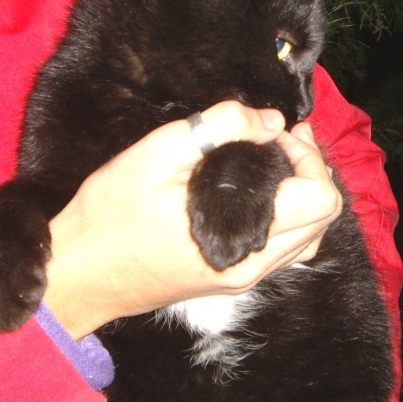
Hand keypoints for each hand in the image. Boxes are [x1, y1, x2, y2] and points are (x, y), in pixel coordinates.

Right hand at [43, 101, 340, 338]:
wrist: (79, 273)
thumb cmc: (110, 213)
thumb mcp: (158, 152)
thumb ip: (220, 126)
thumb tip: (269, 122)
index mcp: (242, 236)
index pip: (320, 197)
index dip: (307, 156)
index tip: (270, 135)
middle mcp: (252, 265)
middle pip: (324, 219)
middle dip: (310, 171)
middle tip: (275, 141)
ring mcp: (242, 277)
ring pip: (309, 239)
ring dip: (302, 196)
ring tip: (271, 163)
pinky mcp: (228, 280)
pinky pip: (282, 251)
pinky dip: (286, 218)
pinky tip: (255, 194)